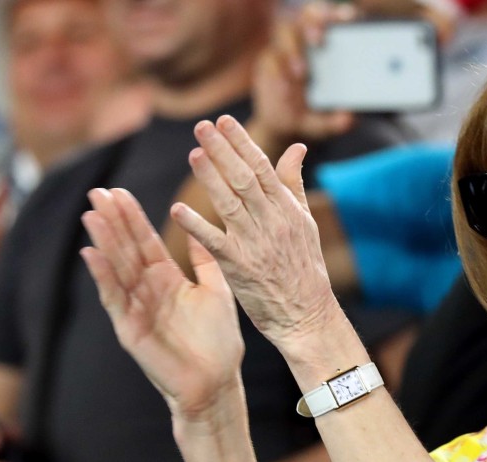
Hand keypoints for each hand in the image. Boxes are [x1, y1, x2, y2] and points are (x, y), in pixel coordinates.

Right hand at [80, 188, 245, 418]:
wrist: (217, 382)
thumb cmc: (219, 342)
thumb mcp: (216, 291)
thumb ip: (206, 262)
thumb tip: (201, 230)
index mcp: (167, 280)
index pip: (145, 243)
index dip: (133, 218)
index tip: (119, 191)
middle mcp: (148, 291)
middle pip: (127, 250)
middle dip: (113, 222)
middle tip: (97, 191)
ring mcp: (137, 309)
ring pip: (117, 270)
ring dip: (104, 242)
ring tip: (92, 214)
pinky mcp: (130, 330)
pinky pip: (115, 299)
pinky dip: (103, 277)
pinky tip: (92, 254)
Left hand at [171, 117, 341, 351]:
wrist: (307, 315)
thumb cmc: (305, 269)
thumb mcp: (306, 222)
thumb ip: (294, 184)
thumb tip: (297, 147)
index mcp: (288, 210)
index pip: (262, 168)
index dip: (242, 143)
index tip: (224, 121)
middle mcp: (273, 222)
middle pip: (244, 180)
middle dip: (223, 151)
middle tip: (203, 127)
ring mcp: (256, 244)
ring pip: (230, 204)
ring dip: (210, 178)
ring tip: (193, 154)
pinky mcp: (240, 267)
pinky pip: (215, 243)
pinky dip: (197, 226)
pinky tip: (178, 211)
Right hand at [249, 5, 355, 151]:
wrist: (282, 125)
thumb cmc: (311, 115)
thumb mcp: (325, 122)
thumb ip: (336, 121)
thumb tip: (348, 119)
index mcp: (327, 49)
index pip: (334, 22)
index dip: (339, 15)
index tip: (348, 18)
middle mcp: (306, 42)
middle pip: (307, 17)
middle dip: (313, 22)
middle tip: (319, 40)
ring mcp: (285, 49)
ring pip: (285, 33)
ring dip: (293, 49)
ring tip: (301, 73)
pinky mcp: (268, 61)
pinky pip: (270, 59)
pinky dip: (278, 71)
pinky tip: (285, 88)